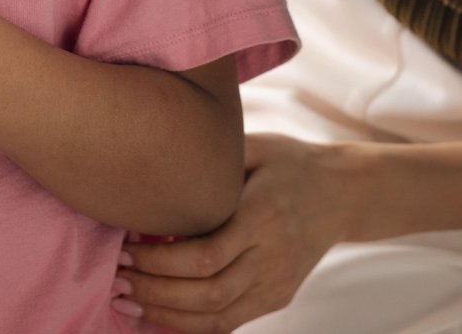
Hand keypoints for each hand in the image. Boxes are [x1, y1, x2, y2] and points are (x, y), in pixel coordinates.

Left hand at [115, 134, 358, 330]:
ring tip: (127, 301)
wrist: (344, 192)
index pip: (206, 254)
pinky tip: (159, 315)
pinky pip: (230, 323)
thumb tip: (154, 162)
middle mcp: (273, 254)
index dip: (160, 261)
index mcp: (264, 214)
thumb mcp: (256, 147)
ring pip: (216, 315)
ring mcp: (278, 281)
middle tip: (117, 278)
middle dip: (154, 290)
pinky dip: (191, 326)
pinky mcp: (279, 296)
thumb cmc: (290, 162)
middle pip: (207, 290)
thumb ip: (213, 160)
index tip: (127, 248)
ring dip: (165, 314)